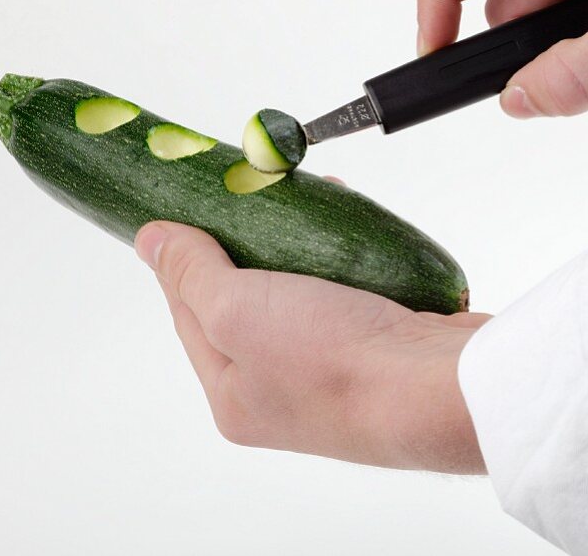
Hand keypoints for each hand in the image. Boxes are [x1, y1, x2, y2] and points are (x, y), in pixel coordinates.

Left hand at [134, 220, 489, 473]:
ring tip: (311, 198)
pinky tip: (353, 227)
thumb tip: (149, 240)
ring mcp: (337, 368)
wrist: (438, 390)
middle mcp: (281, 390)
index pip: (189, 313)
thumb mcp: (237, 309)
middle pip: (249, 299)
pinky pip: (352, 291)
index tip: (187, 205)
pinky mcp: (382, 345)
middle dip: (254, 241)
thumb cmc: (334, 365)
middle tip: (254, 192)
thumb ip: (192, 272)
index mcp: (234, 396)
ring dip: (305, 244)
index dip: (184, 256)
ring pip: (305, 290)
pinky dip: (348, 256)